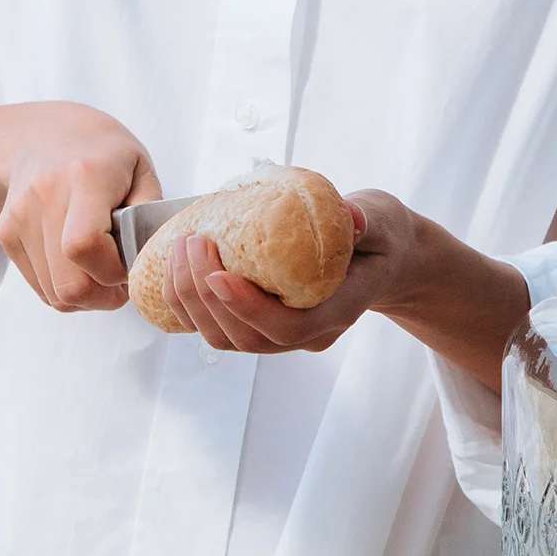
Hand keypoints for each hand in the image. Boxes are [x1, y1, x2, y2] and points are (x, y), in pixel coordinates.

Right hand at [0, 102, 161, 312]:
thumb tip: (147, 261)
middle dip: (102, 297)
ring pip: (55, 294)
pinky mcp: (7, 235)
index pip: (84, 246)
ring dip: (85, 296)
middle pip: (69, 283)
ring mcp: (20, 217)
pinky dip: (64, 289)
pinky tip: (78, 265)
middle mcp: (45, 195)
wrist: (44, 136)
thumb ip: (150, 216)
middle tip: (119, 282)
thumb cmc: (102, 154)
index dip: (113, 272)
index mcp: (85, 175)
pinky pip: (41, 287)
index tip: (130, 265)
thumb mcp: (141, 170)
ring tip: (100, 271)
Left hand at [161, 192, 382, 352]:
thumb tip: (350, 217)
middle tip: (190, 242)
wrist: (377, 260)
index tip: (218, 274)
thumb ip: (367, 221)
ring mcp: (280, 335)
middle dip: (206, 295)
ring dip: (189, 299)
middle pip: (246, 337)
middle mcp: (307, 334)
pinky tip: (174, 266)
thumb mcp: (381, 221)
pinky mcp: (257, 325)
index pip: (288, 328)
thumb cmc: (379, 239)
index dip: (248, 308)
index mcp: (338, 312)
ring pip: (224, 338)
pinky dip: (187, 301)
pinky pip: (215, 327)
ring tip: (178, 249)